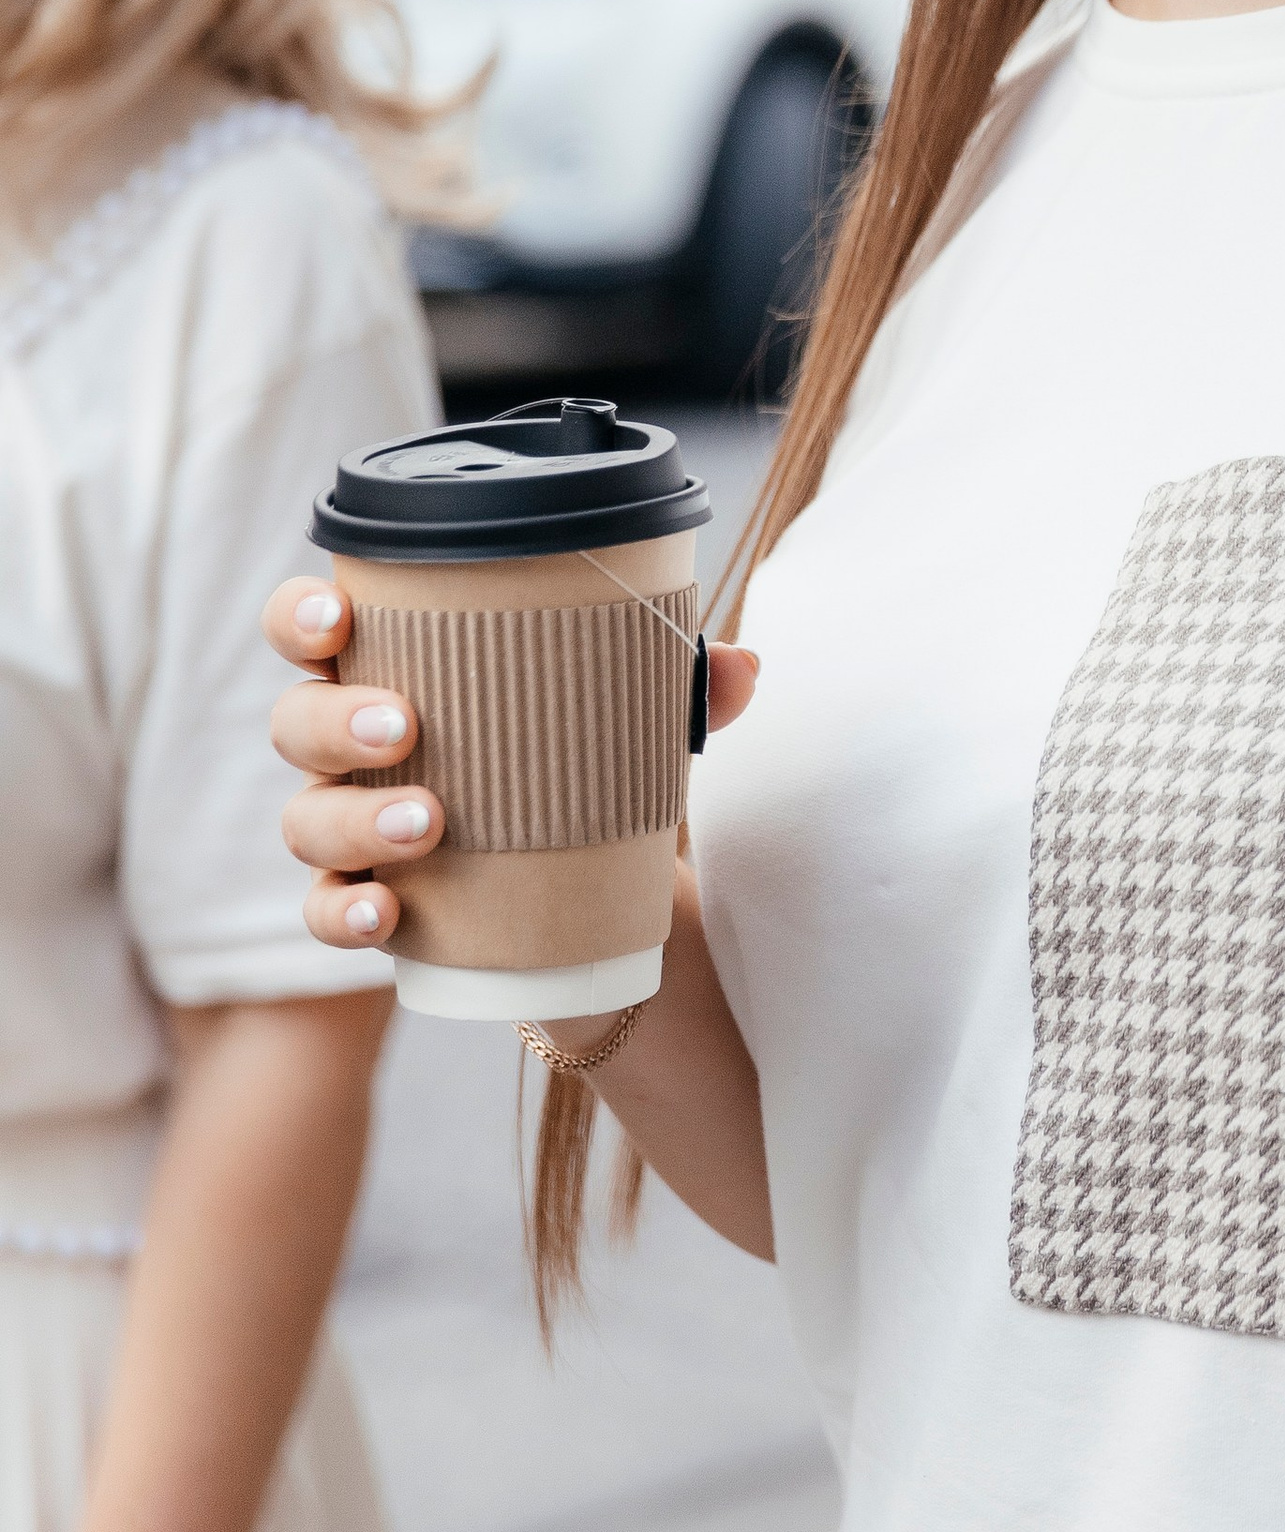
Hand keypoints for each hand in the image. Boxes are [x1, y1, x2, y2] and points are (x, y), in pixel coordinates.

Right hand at [262, 578, 760, 951]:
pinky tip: (386, 913)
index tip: (337, 618)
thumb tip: (742, 664)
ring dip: (355, 818)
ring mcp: (353, 830)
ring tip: (430, 823)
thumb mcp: (633, 724)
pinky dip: (345, 913)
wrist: (600, 901)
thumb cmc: (583, 768)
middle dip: (336, 719)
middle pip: (296, 721)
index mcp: (400, 671)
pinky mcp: (371, 905)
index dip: (301, 617)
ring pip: (306, 819)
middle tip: (406, 725)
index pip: (314, 631)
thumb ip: (684, 689)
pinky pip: (327, 913)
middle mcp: (356, 749)